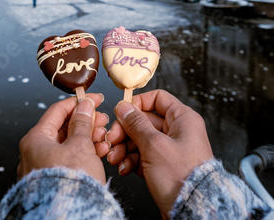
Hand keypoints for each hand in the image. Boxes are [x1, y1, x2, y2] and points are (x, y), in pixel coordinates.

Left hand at [17, 93, 107, 183]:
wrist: (67, 216)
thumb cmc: (69, 182)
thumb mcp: (81, 144)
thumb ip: (83, 122)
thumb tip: (84, 106)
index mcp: (35, 139)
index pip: (57, 110)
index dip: (79, 102)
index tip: (94, 99)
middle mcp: (33, 153)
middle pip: (62, 128)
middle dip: (86, 123)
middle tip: (103, 121)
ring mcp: (41, 168)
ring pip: (66, 145)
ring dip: (87, 138)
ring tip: (104, 139)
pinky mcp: (50, 181)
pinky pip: (67, 160)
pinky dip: (82, 154)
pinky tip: (98, 153)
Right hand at [105, 90, 212, 217]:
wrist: (194, 211)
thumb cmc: (182, 177)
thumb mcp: (154, 145)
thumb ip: (136, 124)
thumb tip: (124, 107)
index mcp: (182, 119)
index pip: (157, 99)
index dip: (138, 104)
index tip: (122, 113)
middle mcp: (178, 131)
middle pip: (145, 121)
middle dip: (125, 131)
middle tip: (112, 139)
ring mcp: (171, 150)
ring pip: (141, 140)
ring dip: (125, 148)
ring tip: (115, 158)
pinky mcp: (164, 167)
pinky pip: (144, 157)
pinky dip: (132, 161)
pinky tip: (124, 168)